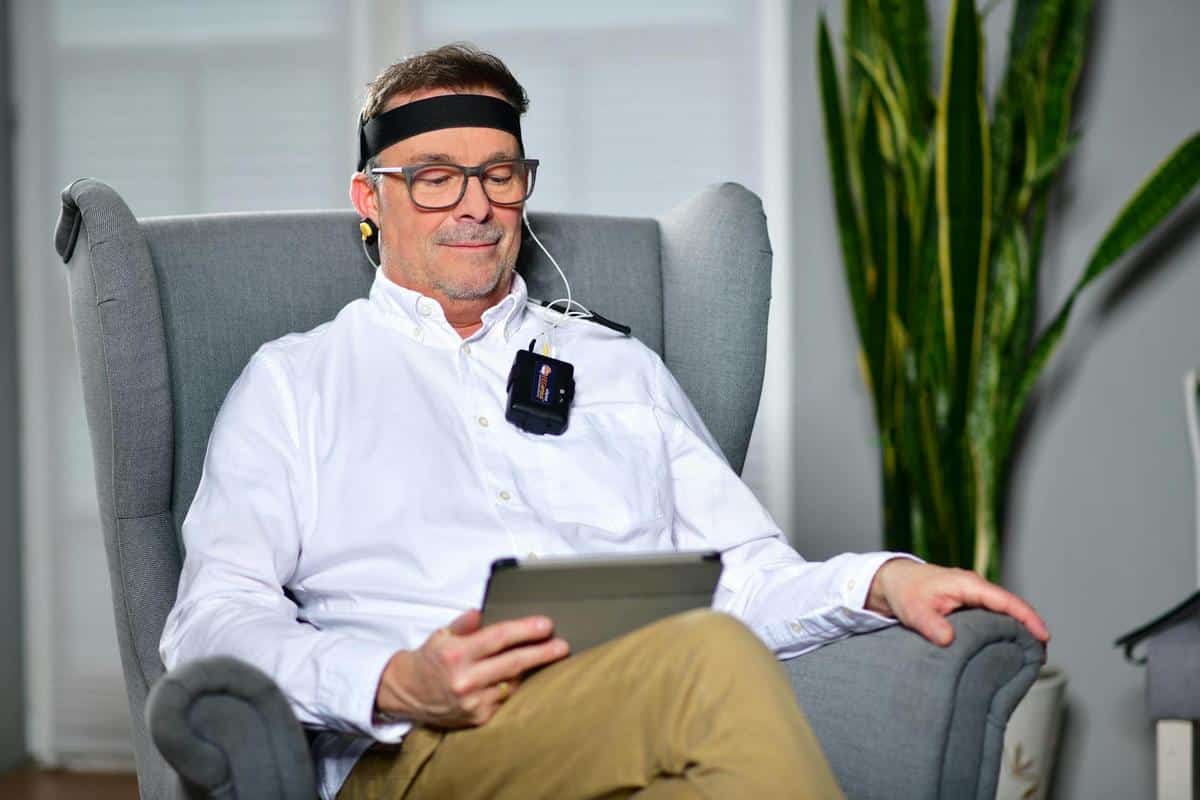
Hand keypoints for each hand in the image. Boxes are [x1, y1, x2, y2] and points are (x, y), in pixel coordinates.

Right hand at [374, 609, 569, 728]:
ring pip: (513, 683)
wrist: (406, 693)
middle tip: (563, 646)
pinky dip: (514, 687)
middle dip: (542, 653)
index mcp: (457, 654)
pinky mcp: (477, 718)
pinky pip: (505, 700)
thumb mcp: (442, 634)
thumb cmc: (429, 660)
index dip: (525, 630)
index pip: (499, 638)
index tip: (546, 625)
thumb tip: (483, 612)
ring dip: (530, 671)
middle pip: (513, 662)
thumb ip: (464, 623)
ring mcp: (472, 702)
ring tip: (546, 659)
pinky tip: (520, 678)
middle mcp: (465, 679)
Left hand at [866, 559, 1049, 647]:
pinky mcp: (970, 606)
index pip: (1006, 601)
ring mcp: (975, 597)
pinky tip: (1009, 649)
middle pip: (1012, 608)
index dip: (1027, 618)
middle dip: (1030, 629)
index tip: (1043, 636)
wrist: (893, 581)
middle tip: (1041, 658)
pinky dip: (1005, 630)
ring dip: (1019, 631)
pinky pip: (994, 617)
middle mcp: (977, 589)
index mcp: (969, 585)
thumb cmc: (905, 592)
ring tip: (1031, 658)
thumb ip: (930, 624)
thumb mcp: (914, 610)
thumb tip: (948, 639)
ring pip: (1004, 613)